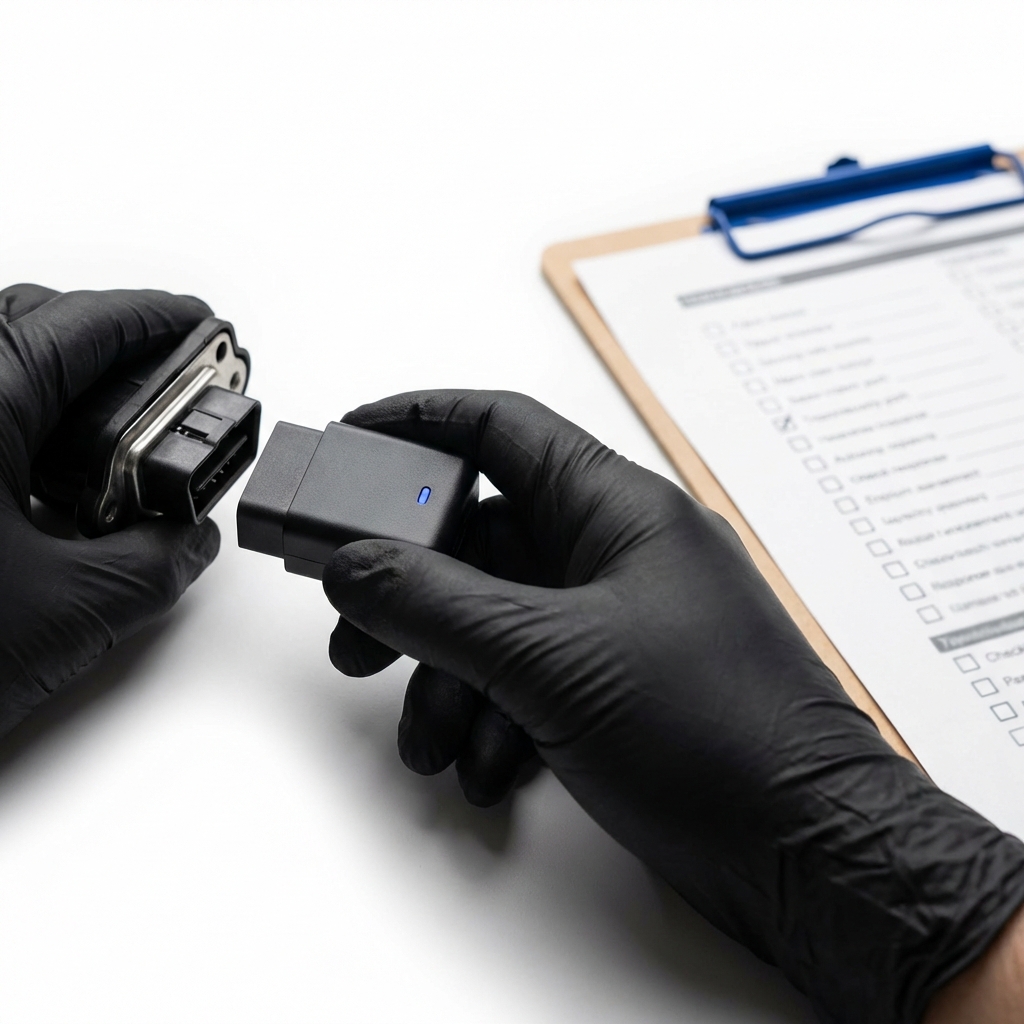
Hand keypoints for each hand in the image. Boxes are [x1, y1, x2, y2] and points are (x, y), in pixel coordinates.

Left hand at [0, 285, 219, 735]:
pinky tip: (48, 475)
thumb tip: (186, 540)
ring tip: (119, 429)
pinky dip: (20, 423)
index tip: (201, 325)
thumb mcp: (67, 610)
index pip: (81, 323)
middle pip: (30, 323)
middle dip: (111, 341)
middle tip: (171, 380)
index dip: (157, 316)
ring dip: (63, 382)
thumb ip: (154, 563)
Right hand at [323, 390, 1023, 1023]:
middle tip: (357, 634)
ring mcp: (614, 623)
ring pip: (493, 623)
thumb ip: (438, 607)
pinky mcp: (612, 687)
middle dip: (412, 594)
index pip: (501, 430)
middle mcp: (614, 555)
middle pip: (480, 541)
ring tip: (431, 740)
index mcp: (616, 509)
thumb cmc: (720, 732)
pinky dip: (492, 719)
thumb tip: (357, 567)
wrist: (803, 851)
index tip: (352, 441)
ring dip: (447, 681)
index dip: (418, 424)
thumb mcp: (551, 658)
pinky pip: (524, 680)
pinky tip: (489, 767)